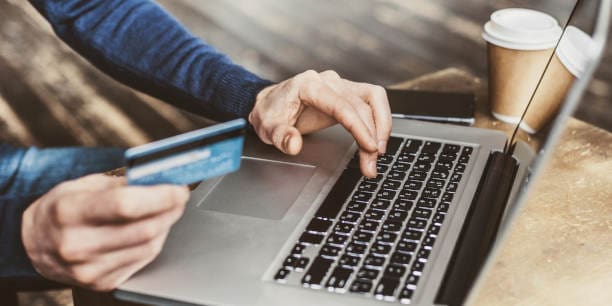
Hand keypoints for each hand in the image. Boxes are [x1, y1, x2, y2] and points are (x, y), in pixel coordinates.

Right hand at [21, 174, 188, 290]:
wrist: (35, 244)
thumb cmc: (62, 208)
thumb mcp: (82, 185)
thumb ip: (122, 183)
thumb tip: (161, 180)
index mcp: (69, 212)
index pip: (126, 205)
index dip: (160, 196)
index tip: (178, 187)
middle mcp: (77, 244)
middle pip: (144, 228)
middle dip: (171, 209)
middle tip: (180, 195)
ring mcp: (89, 269)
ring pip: (149, 245)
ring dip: (166, 224)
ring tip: (168, 209)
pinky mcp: (102, 282)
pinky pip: (144, 260)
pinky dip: (155, 241)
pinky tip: (154, 228)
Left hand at [249, 70, 391, 177]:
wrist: (270, 103)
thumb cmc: (270, 113)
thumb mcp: (268, 128)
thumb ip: (281, 137)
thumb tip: (294, 144)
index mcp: (309, 86)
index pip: (342, 105)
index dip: (360, 127)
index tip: (370, 147)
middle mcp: (328, 81)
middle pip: (362, 104)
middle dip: (372, 136)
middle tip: (371, 163)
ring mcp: (339, 85)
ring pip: (373, 98)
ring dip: (381, 125)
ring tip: (378, 152)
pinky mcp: (346, 93)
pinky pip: (371, 101)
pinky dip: (377, 120)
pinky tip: (375, 139)